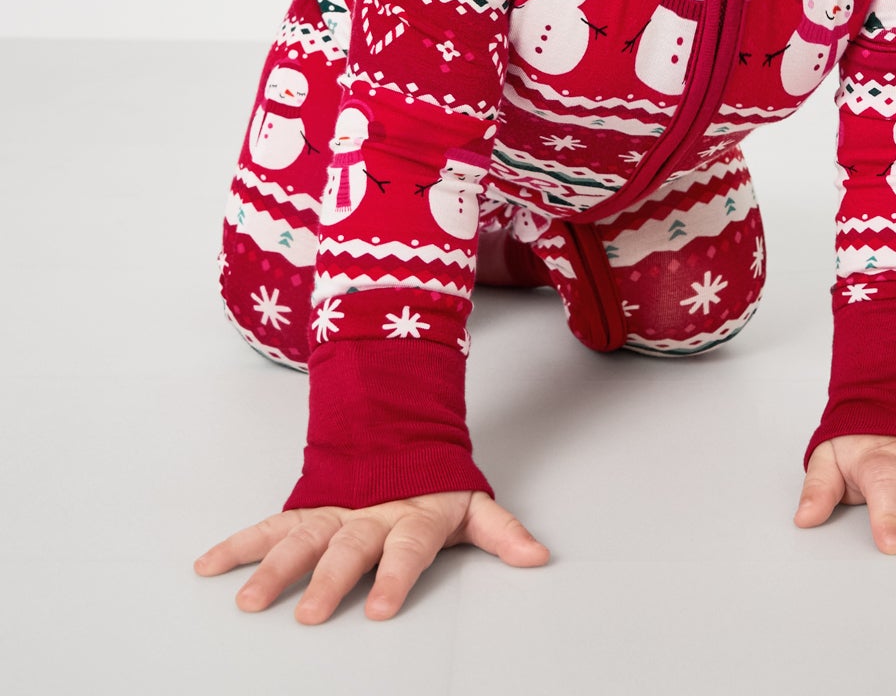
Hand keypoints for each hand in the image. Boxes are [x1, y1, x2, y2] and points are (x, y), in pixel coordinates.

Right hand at [194, 489, 549, 621]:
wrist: (396, 429)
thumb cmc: (434, 482)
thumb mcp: (472, 504)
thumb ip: (502, 533)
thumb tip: (538, 557)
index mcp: (413, 515)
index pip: (406, 549)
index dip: (396, 577)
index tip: (380, 609)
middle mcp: (369, 514)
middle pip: (348, 548)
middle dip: (328, 581)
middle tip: (309, 616)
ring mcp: (334, 510)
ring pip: (301, 538)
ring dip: (274, 568)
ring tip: (249, 602)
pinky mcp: (305, 507)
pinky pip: (268, 525)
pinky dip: (237, 544)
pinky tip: (208, 566)